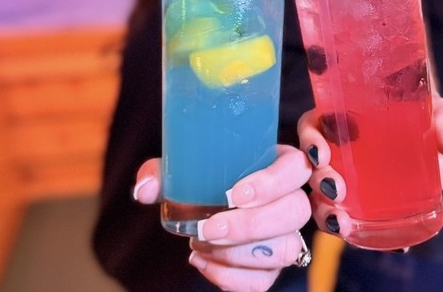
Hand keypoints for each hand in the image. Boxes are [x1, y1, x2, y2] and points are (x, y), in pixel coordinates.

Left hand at [133, 145, 312, 291]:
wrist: (205, 207)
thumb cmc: (204, 179)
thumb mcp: (182, 167)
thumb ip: (162, 172)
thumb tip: (146, 190)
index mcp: (279, 163)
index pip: (296, 168)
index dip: (272, 183)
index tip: (234, 194)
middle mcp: (292, 198)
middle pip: (295, 211)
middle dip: (250, 225)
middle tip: (209, 228)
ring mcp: (287, 234)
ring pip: (284, 249)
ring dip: (238, 253)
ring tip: (201, 245)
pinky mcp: (273, 265)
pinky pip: (265, 279)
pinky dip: (232, 277)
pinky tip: (204, 263)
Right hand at [297, 95, 442, 244]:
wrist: (435, 147)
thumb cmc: (428, 119)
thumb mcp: (439, 113)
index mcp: (343, 119)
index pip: (312, 125)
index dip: (309, 139)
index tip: (321, 153)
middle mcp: (337, 152)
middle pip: (312, 167)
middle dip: (317, 181)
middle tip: (336, 190)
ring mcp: (346, 183)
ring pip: (320, 200)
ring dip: (324, 214)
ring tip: (341, 224)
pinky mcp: (361, 209)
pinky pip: (351, 224)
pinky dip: (364, 236)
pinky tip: (389, 244)